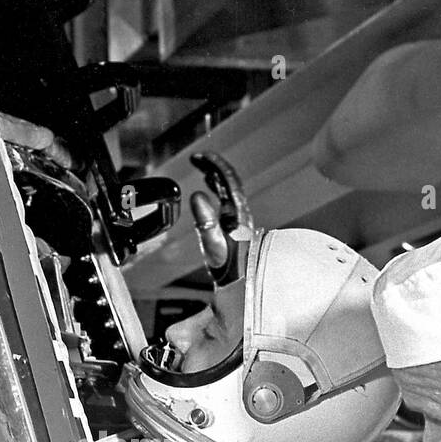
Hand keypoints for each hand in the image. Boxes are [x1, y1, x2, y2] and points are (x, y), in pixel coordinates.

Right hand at [188, 152, 252, 285]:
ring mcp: (237, 219)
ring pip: (228, 190)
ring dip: (215, 177)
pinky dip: (217, 190)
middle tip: (197, 159)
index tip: (199, 156)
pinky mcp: (233, 227)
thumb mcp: (214, 244)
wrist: (243, 284)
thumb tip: (197, 195)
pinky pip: (226, 201)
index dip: (214, 163)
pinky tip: (210, 192)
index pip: (228, 178)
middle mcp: (239, 212)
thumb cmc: (231, 269)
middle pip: (228, 180)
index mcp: (236, 212)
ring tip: (203, 169)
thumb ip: (206, 221)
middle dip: (213, 166)